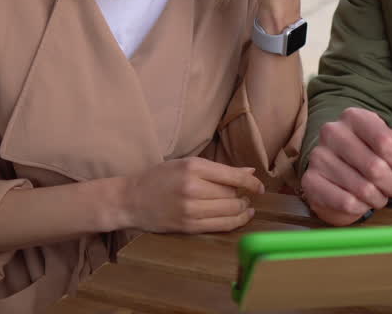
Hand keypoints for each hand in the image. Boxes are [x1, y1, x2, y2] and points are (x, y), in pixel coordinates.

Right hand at [116, 157, 264, 233]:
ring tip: (245, 206)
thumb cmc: (159, 178)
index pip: (233, 176)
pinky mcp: (188, 226)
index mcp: (193, 167)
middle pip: (232, 194)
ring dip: (242, 210)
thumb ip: (219, 169)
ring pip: (229, 211)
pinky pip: (220, 226)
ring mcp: (190, 210)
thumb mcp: (187, 164)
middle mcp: (193, 188)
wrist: (131, 200)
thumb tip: (248, 171)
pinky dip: (235, 222)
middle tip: (247, 195)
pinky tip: (241, 216)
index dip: (251, 183)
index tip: (260, 186)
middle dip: (244, 196)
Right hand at [301, 104, 391, 225]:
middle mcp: (332, 132)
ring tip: (379, 194)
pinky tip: (361, 202)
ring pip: (363, 188)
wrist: (339, 179)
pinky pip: (347, 202)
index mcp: (354, 116)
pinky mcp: (310, 181)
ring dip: (379, 198)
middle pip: (376, 167)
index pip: (386, 142)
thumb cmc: (374, 157)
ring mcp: (318, 156)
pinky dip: (361, 207)